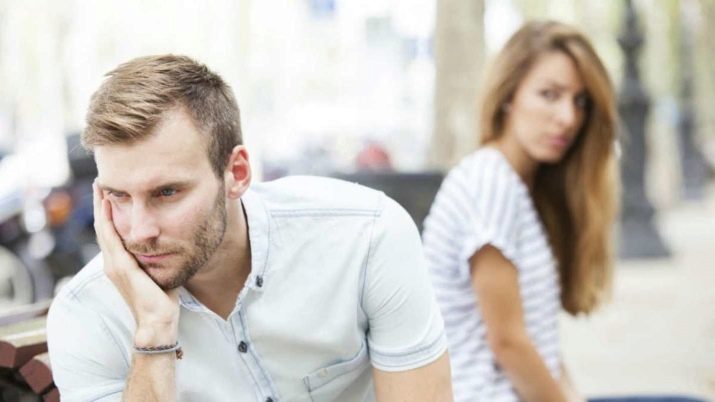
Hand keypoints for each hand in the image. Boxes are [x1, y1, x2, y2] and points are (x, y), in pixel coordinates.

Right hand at [93, 182, 179, 346]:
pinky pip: (112, 239)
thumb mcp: (158, 272)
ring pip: (103, 229)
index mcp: (119, 264)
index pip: (111, 233)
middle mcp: (112, 263)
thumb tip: (170, 243)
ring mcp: (114, 265)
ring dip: (101, 207)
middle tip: (99, 182)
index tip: (109, 194)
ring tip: (100, 187)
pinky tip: (108, 205)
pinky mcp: (122, 268)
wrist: (157, 322)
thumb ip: (157, 258)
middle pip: (102, 227)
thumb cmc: (162, 301)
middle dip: (100, 204)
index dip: (108, 213)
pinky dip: (108, 221)